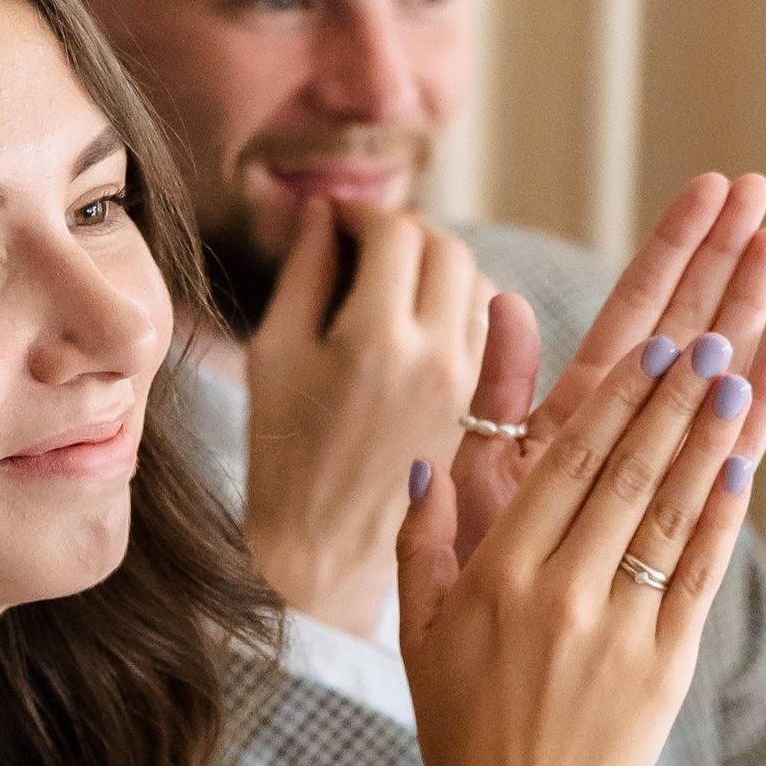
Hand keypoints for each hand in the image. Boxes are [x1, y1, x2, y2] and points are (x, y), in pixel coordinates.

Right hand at [243, 199, 489, 632]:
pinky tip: (425, 331)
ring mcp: (469, 386)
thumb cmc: (280, 456)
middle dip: (405, 235)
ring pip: (480, 284)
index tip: (338, 221)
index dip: (362, 214)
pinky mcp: (485, 412)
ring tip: (395, 289)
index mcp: (373, 337)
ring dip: (440, 270)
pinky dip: (464, 313)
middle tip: (366, 247)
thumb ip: (304, 272)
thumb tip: (323, 211)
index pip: (394, 230)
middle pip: (446, 248)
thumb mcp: (273, 355)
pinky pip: (492, 334)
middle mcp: (436, 355)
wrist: (319, 554)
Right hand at [397, 307, 765, 765]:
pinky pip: (697, 574)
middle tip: (706, 338)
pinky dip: (721, 514)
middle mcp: (560, 597)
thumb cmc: (462, 727)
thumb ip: (420, 544)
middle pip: (623, 476)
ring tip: (736, 376)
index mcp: (498, 580)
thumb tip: (424, 465)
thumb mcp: (417, 634)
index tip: (647, 346)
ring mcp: (618, 632)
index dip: (611, 403)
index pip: (562, 470)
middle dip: (668, 400)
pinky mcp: (663, 667)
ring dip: (706, 439)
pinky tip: (741, 463)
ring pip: (666, 515)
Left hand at [452, 175, 765, 574]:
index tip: (708, 186)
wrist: (512, 682)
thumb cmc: (490, 581)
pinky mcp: (692, 520)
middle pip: (683, 327)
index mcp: (575, 412)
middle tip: (760, 189)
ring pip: (714, 377)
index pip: (631, 311)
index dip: (669, 249)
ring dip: (746, 311)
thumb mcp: (482, 476)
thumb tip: (505, 302)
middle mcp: (628, 433)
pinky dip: (760, 403)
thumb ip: (496, 394)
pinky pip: (730, 454)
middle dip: (719, 258)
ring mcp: (665, 472)